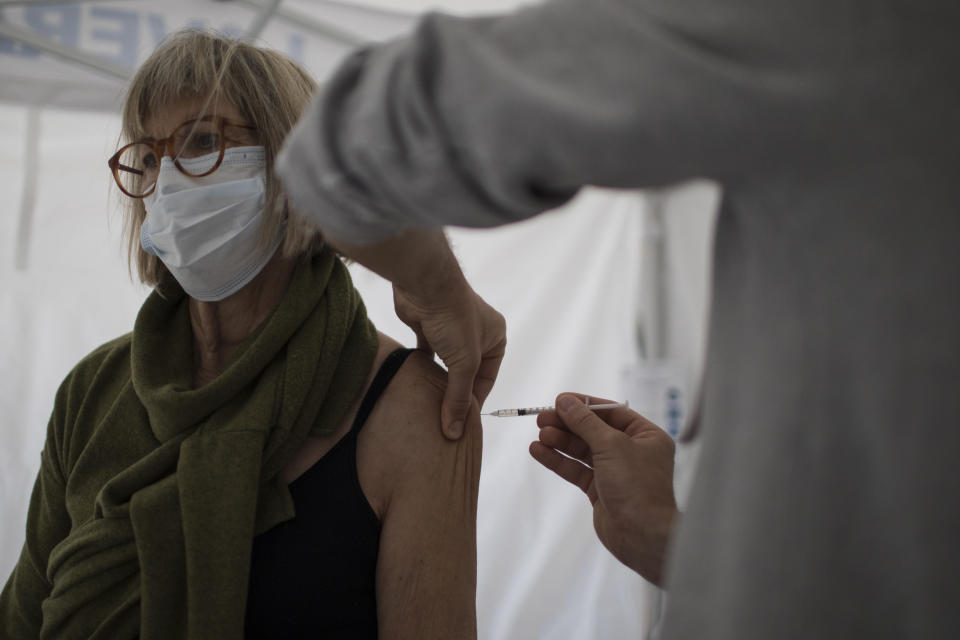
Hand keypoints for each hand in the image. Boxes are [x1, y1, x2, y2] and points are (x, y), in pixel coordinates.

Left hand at [393, 277, 505, 439]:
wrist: (425, 284)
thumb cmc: (454, 318)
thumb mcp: (464, 363)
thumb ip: (458, 397)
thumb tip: (455, 432)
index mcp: (495, 338)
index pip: (487, 378)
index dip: (474, 401)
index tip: (461, 423)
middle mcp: (477, 334)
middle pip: (467, 373)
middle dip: (456, 393)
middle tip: (444, 418)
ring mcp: (451, 330)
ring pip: (446, 365)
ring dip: (439, 381)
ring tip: (430, 406)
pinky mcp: (429, 327)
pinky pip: (428, 354)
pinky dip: (423, 368)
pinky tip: (417, 383)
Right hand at [530, 393, 678, 584]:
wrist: (642, 536)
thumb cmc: (636, 485)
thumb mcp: (611, 445)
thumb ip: (585, 422)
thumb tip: (564, 401)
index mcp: (646, 436)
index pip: (611, 412)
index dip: (584, 405)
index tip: (558, 400)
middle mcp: (632, 451)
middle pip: (593, 431)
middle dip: (567, 425)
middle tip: (541, 419)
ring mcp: (616, 472)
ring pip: (582, 451)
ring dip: (560, 442)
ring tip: (539, 436)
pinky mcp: (600, 490)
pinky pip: (577, 470)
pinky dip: (558, 460)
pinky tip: (539, 451)